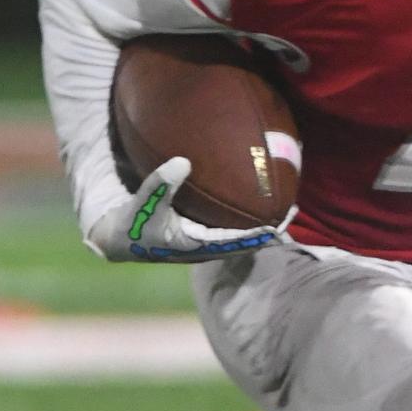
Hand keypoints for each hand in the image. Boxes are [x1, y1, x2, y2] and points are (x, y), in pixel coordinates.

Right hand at [84, 157, 291, 263]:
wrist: (119, 239)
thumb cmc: (132, 222)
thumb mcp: (143, 203)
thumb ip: (161, 183)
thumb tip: (183, 162)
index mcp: (194, 245)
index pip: (232, 241)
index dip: (255, 235)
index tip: (275, 226)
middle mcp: (204, 248)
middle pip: (244, 241)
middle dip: (267, 230)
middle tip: (291, 213)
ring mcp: (204, 243)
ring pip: (240, 237)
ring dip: (262, 228)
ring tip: (286, 210)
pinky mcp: (201, 236)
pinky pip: (231, 230)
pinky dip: (248, 222)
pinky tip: (260, 205)